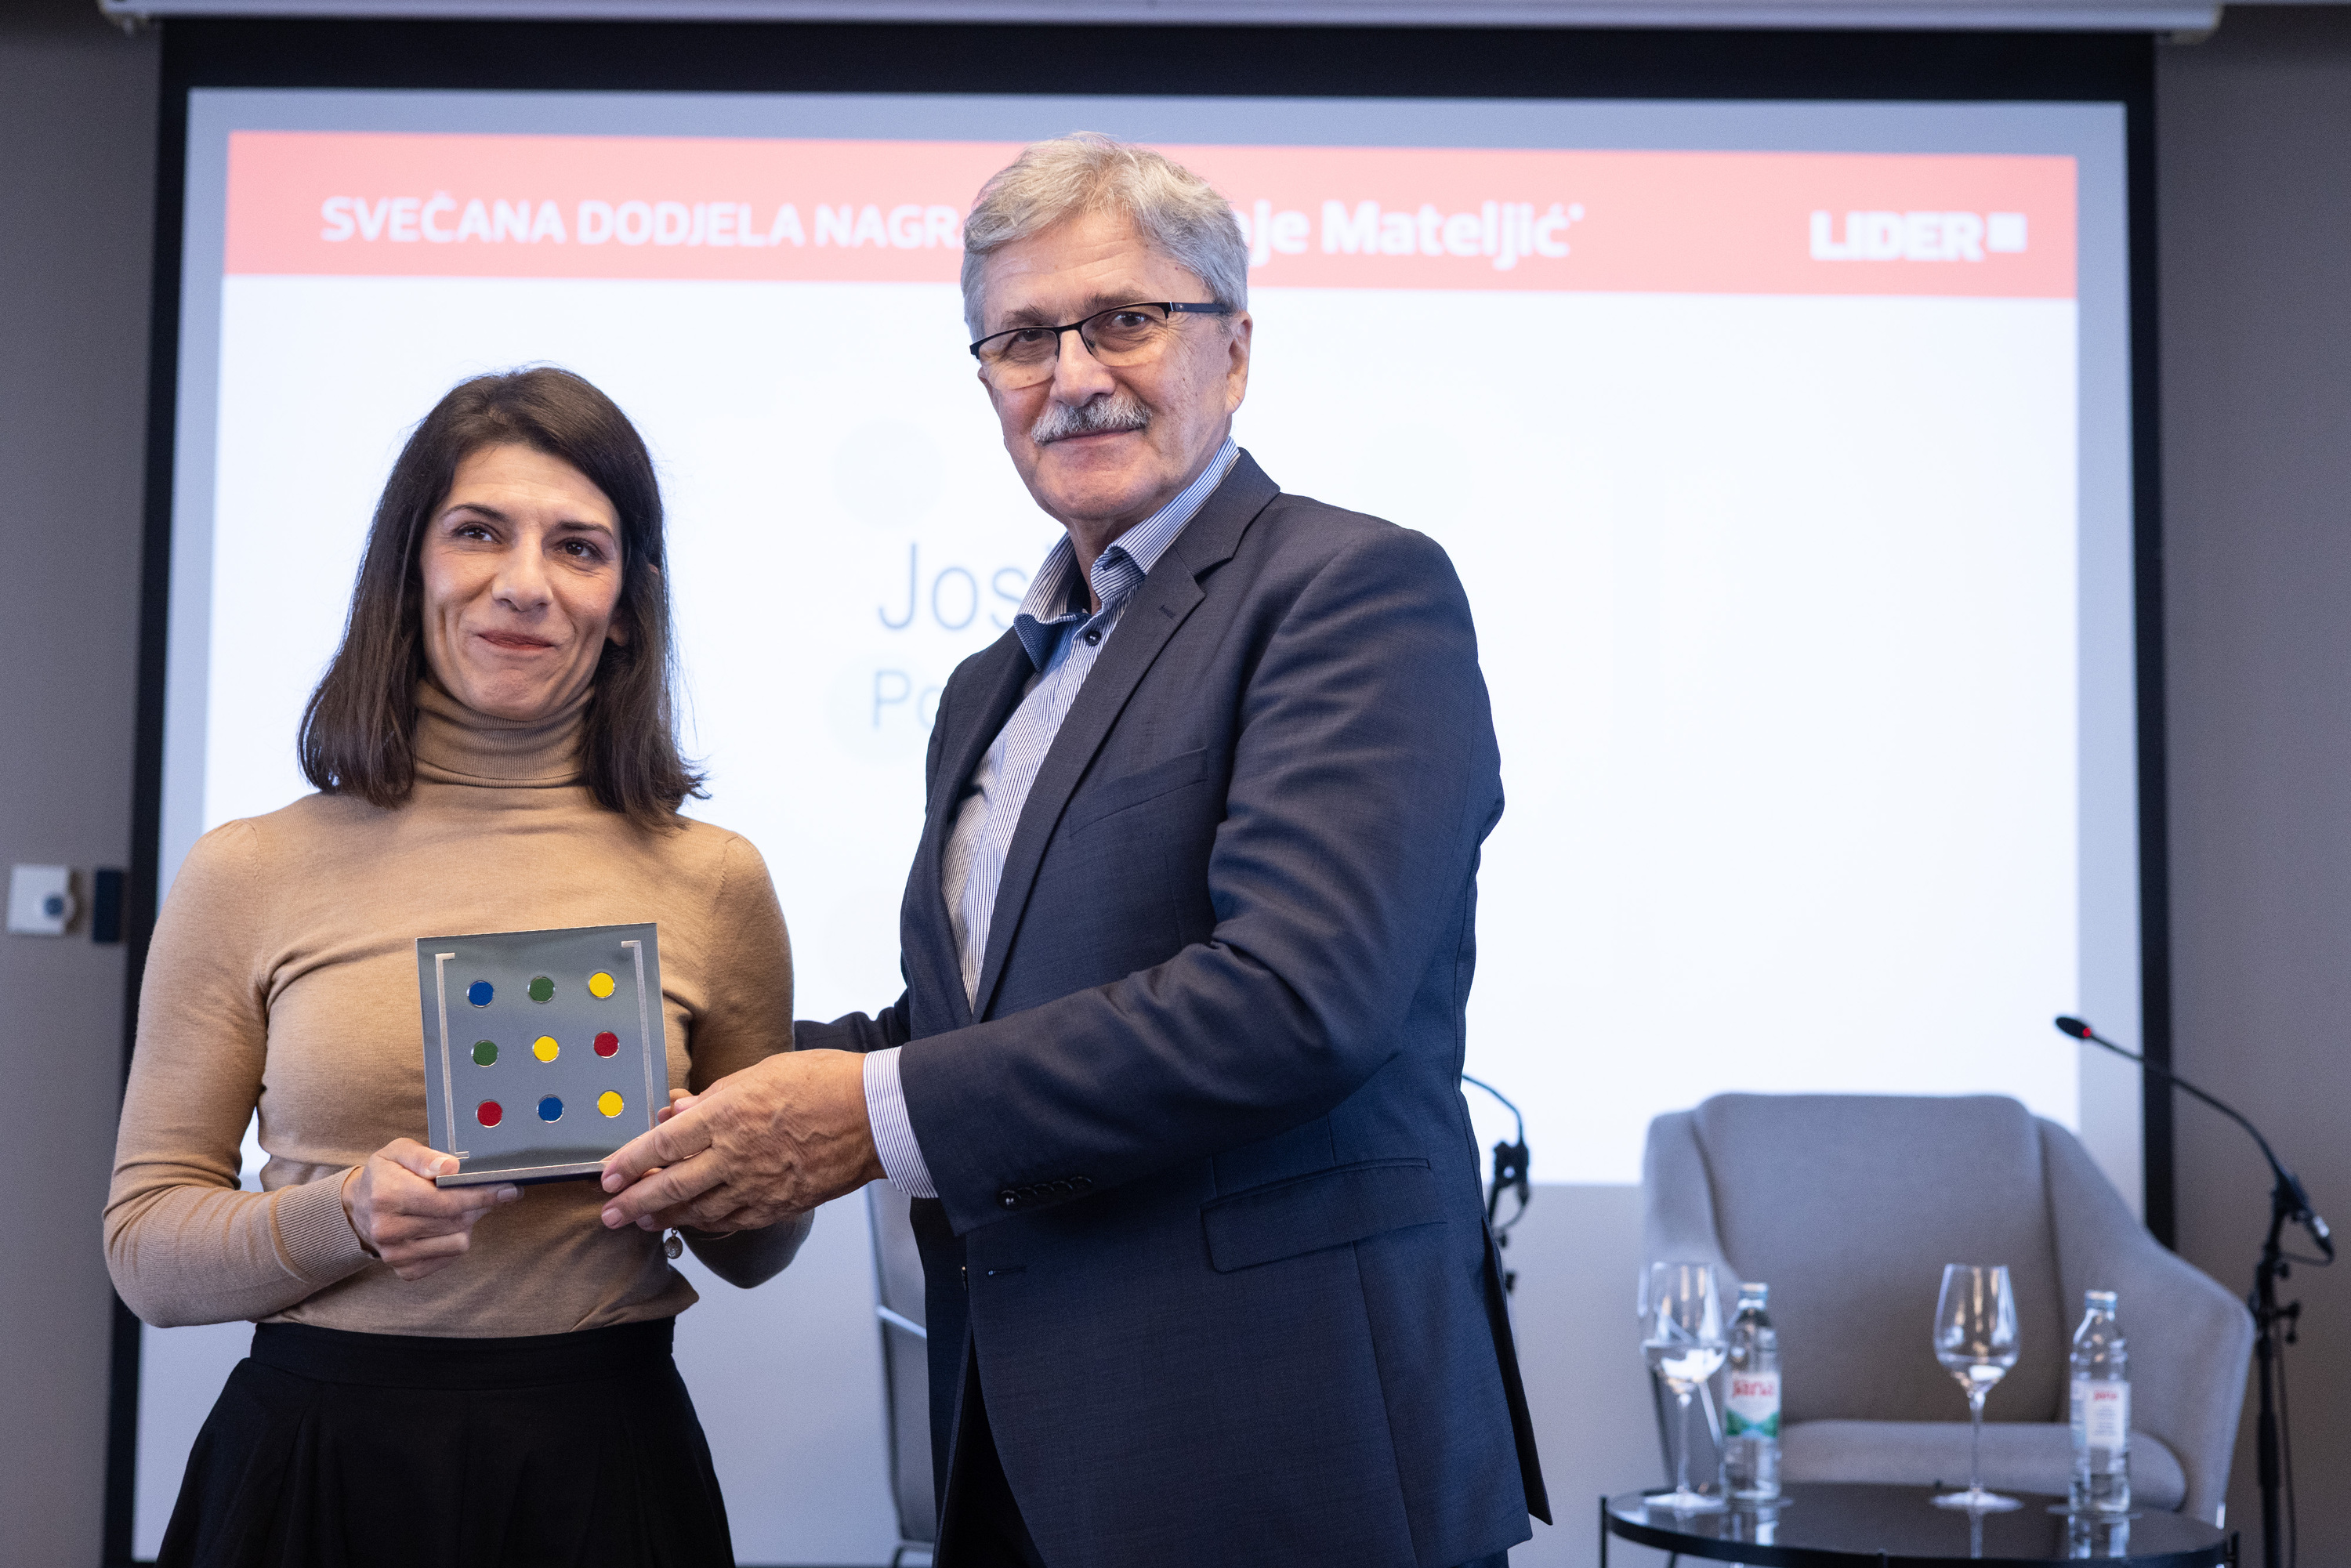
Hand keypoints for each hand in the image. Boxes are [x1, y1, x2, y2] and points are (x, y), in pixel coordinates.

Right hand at [342, 1137, 520, 1280]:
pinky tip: (443, 1226)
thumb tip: (451, 1167)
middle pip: (457, 1221)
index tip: (507, 1189)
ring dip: (466, 1223)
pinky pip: (449, 1258)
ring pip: (458, 1242)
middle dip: (478, 1205)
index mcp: (387, 1196)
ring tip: (455, 1208)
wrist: (358, 1208)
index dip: (482, 1195)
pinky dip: (454, 1240)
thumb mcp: (398, 1151)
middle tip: (485, 1192)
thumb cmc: (384, 1176)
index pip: (447, 1201)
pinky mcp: (404, 1270)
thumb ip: (425, 1156)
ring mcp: (395, 1254)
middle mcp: (387, 1229)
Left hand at [598, 1050, 882, 1234]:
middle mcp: (736, 1154)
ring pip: (698, 1210)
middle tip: (609, 1214)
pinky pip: (732, 1221)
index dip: (630, 1162)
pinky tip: (693, 1223)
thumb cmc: (826, 1083)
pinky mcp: (778, 1205)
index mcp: (728, 1114)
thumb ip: (714, 1096)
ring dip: (664, 1217)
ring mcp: (757, 1185)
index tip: (608, 1175)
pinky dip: (706, 1224)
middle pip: (671, 1185)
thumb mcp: (762, 1072)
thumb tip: (676, 1111)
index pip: (663, 1144)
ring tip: (642, 1221)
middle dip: (634, 1202)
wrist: (877, 1116)